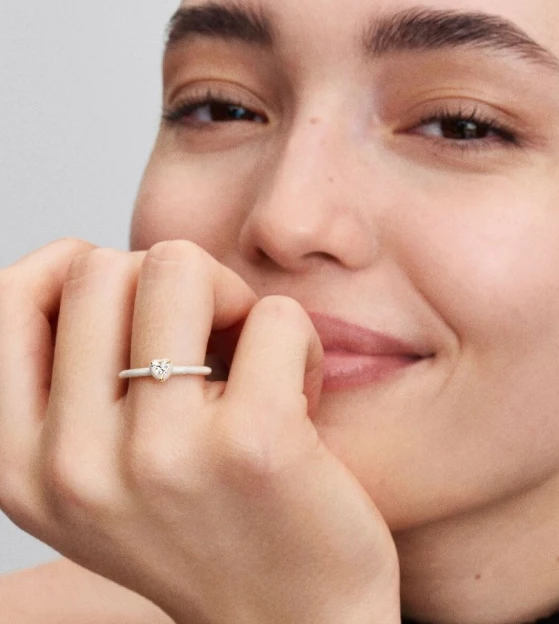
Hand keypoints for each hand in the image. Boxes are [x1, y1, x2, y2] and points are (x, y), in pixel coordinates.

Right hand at [0, 238, 400, 623]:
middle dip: (173, 283)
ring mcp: (160, 455)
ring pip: (180, 268)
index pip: (7, 300)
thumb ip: (68, 384)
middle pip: (105, 268)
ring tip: (250, 360)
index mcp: (20, 464)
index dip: (76, 268)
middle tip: (212, 339)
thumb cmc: (203, 527)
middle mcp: (72, 463)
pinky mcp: (253, 444)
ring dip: (232, 298)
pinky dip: (297, 339)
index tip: (137, 302)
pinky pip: (274, 314)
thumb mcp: (98, 473)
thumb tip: (87, 259)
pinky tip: (300, 394)